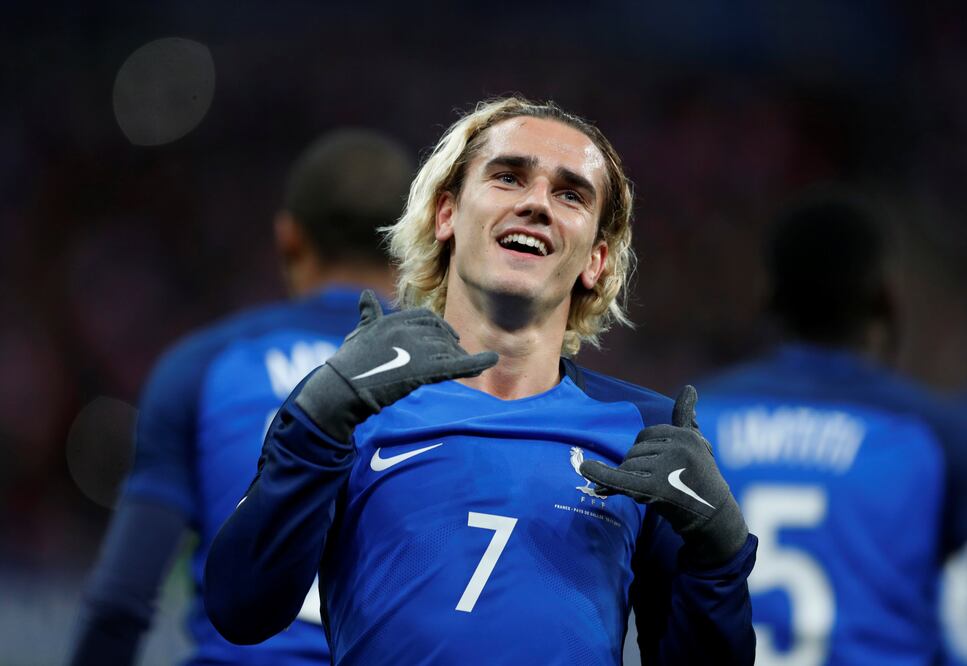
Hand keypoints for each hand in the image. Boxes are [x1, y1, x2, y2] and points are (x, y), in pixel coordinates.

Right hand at [294, 290, 498, 442]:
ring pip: (447, 350)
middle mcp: (409, 330)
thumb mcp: (358, 332)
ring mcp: (417, 349)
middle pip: (439, 334)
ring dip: (460, 357)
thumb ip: (368, 315)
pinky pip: (457, 364)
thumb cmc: (348, 363)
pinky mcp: (425, 369)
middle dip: (449, 343)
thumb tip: (365, 296)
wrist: (342, 388)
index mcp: (395, 320)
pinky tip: (491, 360)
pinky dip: (477, 362)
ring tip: (470, 365)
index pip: (425, 318)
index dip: (438, 328)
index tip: (446, 337)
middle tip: (457, 352)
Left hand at [580, 385, 747, 565]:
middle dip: (640, 468)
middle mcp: (677, 447)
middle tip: (666, 485)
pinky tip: (585, 469)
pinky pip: (621, 479)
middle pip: (635, 451)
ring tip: (661, 494)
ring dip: (635, 481)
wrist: (713, 518)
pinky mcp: (656, 488)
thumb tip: (688, 389)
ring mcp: (667, 467)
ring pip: (629, 466)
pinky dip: (602, 475)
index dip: (647, 453)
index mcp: (684, 435)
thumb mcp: (697, 445)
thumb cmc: (700, 479)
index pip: (646, 436)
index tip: (664, 469)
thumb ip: (686, 418)